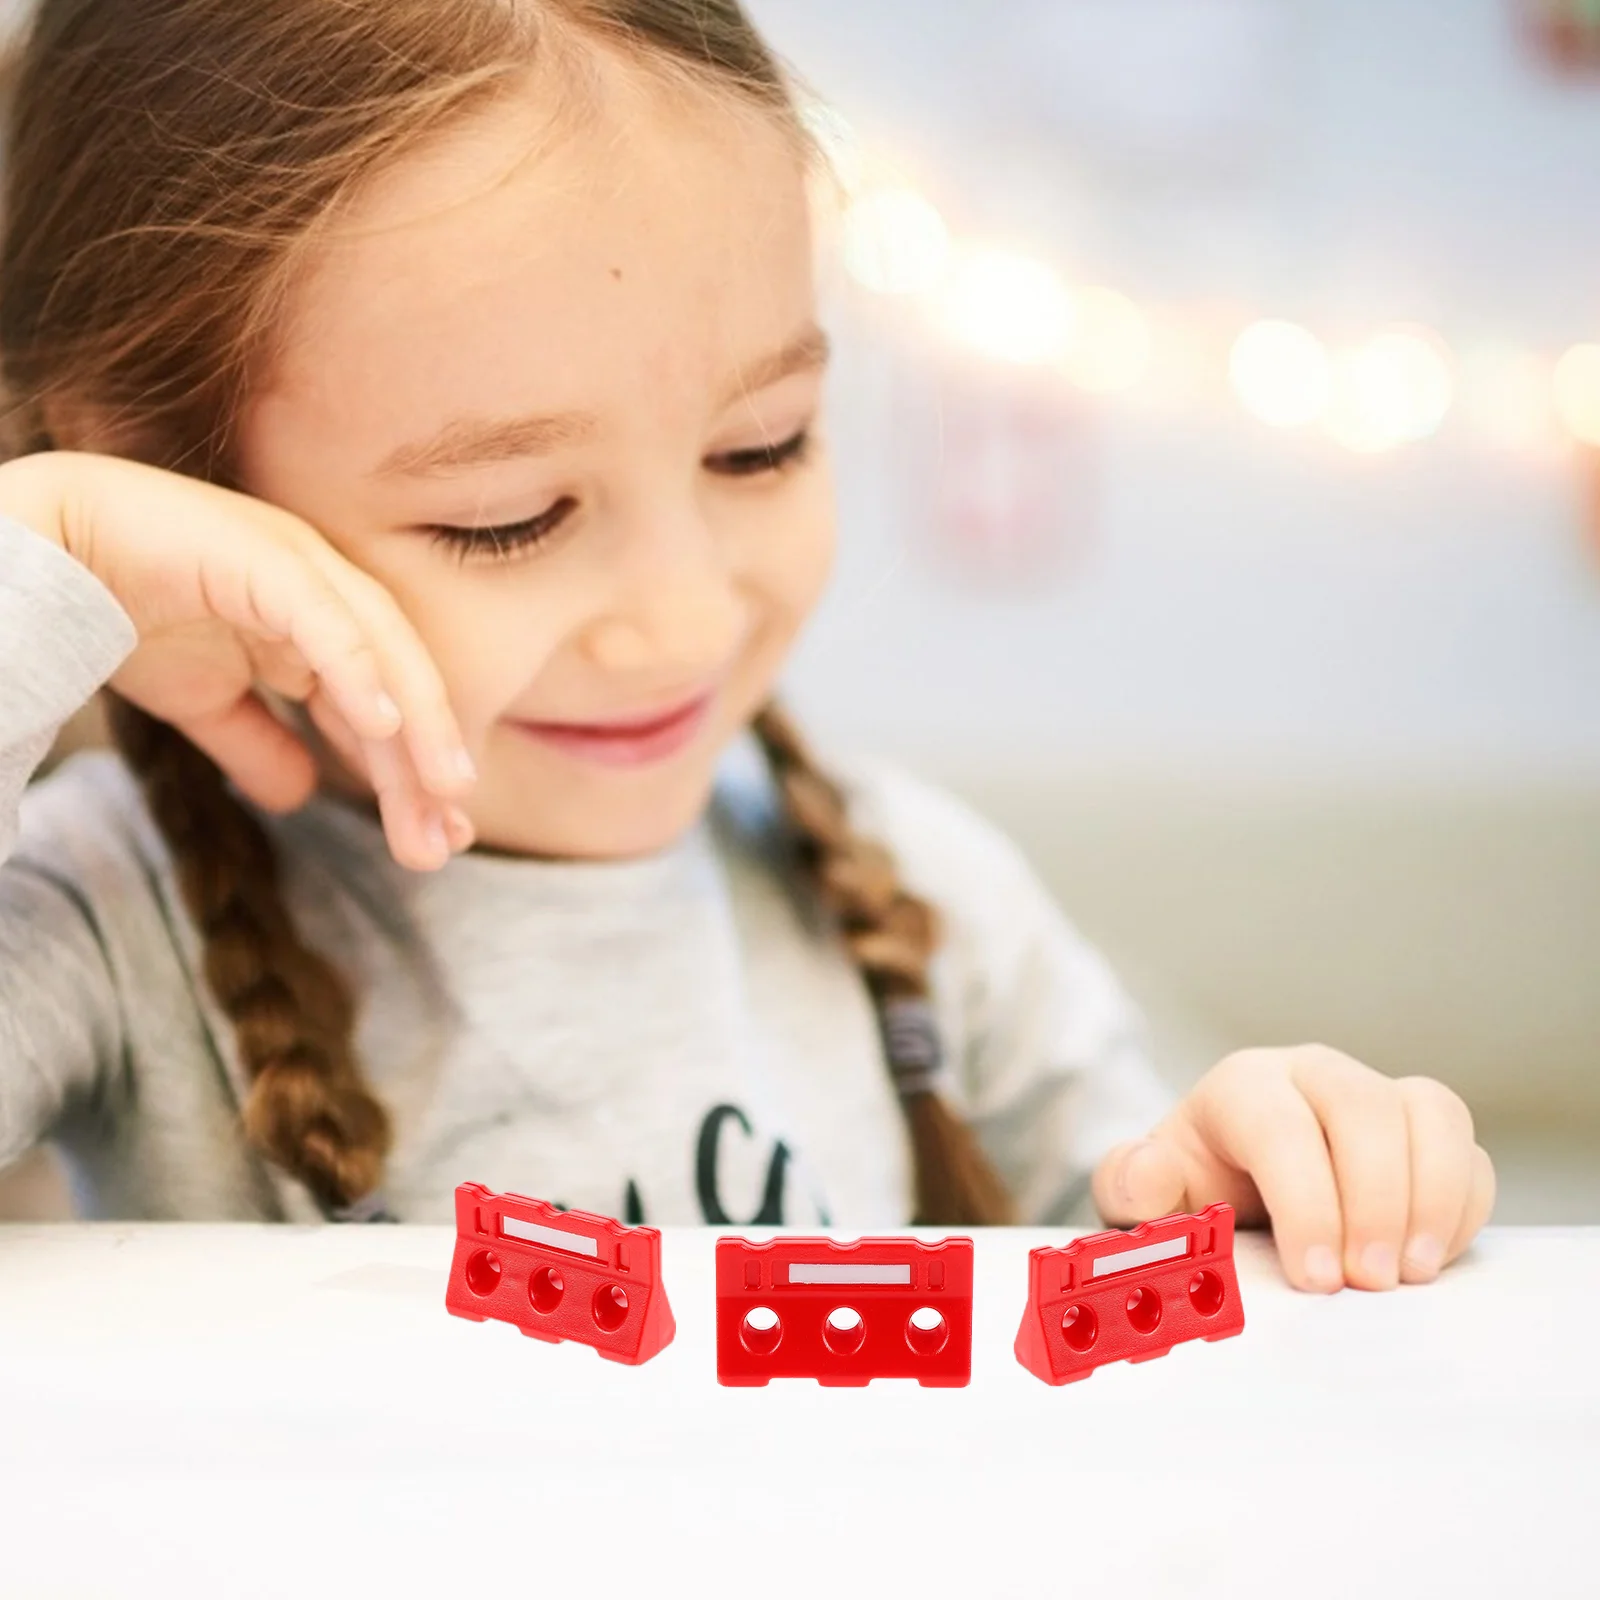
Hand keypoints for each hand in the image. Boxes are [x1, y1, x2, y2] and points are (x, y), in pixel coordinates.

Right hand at [0, 449, 474, 870]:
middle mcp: (325, 596)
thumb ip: (256, 743)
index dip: (410, 776)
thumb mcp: (203, 701)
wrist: (43, 552)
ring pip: (382, 652)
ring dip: (417, 724)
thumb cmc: (120, 611)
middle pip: (395, 689)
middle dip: (422, 769)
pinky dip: (358, 668)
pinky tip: (383, 724)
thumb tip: (298, 796)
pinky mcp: (265, 557)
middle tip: (445, 840)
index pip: (382, 710)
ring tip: (444, 787)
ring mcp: (301, 570)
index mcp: (317, 628)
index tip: (435, 840)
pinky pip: (324, 618)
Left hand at [1090, 1046, 1495, 1291]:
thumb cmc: (1189, 1195)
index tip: (1315, 1278)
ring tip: (1410, 1273)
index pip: (1280, 1126)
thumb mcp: (1147, 1198)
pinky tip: (1431, 1258)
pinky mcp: (1423, 1132)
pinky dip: (1463, 1205)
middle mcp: (1313, 1075)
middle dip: (1373, 1200)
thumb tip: (1148, 1175)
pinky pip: (1466, 1149)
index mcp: (1242, 1086)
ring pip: (1429, 1113)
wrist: (1226, 1191)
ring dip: (1431, 1197)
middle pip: (1363, 1108)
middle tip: (1367, 1282)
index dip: (1304, 1202)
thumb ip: (1131, 1187)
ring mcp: (1375, 1096)